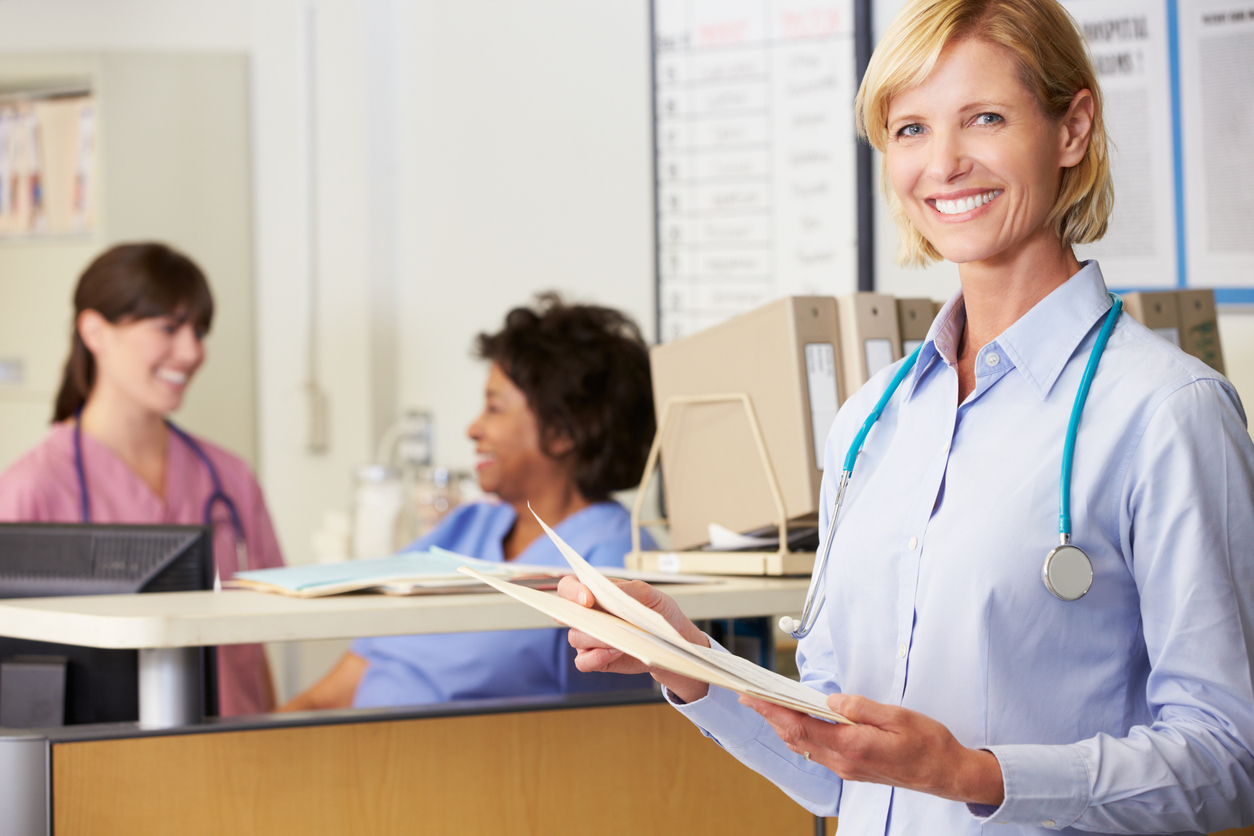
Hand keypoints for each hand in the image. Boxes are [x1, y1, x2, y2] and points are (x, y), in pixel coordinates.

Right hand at [557, 574, 711, 702]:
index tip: (588, 598)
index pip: (569, 587)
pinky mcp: (596, 659)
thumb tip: (613, 590)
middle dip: (576, 616)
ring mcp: (589, 639)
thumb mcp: (654, 596)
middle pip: (564, 613)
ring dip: (595, 638)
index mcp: (596, 594)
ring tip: (618, 637)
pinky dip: (596, 657)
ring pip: (576, 638)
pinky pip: (583, 662)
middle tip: (597, 619)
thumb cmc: (660, 615)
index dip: (572, 591)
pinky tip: (616, 652)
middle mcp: (587, 616)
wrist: (671, 644)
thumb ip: (633, 590)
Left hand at [740, 692, 1004, 805]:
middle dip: (770, 716)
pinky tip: (797, 723)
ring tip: (767, 707)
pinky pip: (818, 752)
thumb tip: (831, 700)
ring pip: (804, 747)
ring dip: (783, 727)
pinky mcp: (853, 770)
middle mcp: (844, 761)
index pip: (801, 726)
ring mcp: (847, 769)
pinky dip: (801, 736)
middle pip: (796, 737)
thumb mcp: (897, 716)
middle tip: (750, 697)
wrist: (947, 774)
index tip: (753, 697)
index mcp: (852, 745)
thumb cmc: (928, 743)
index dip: (773, 711)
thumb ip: (861, 708)